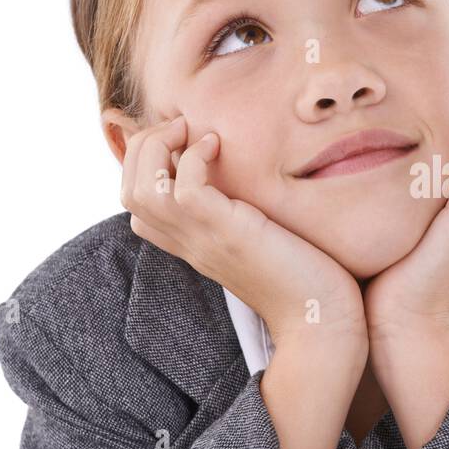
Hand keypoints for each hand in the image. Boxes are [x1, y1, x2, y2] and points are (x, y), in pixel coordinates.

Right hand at [120, 115, 365, 355]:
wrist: (320, 321)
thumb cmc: (304, 280)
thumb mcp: (261, 241)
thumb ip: (243, 218)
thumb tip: (251, 186)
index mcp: (193, 244)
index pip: (138, 206)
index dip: (145, 165)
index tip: (183, 143)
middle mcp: (189, 241)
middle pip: (128, 190)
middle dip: (143, 146)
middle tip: (181, 128)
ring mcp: (203, 238)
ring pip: (141, 187)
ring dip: (157, 145)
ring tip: (191, 131)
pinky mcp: (227, 232)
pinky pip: (184, 187)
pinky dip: (194, 154)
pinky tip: (218, 145)